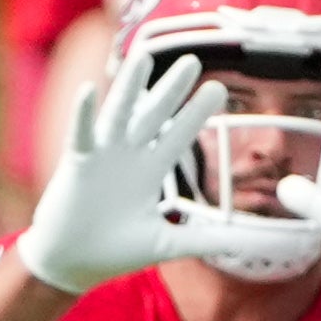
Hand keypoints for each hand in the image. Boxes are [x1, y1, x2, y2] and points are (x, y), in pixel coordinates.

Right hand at [13, 47, 219, 294]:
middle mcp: (128, 156)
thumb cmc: (115, 250)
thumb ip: (205, 240)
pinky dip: (83, 115)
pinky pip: (80, 136)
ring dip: (129, 86)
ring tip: (143, 56)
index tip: (219, 88)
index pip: (179, 135)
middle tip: (194, 61)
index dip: (196, 113)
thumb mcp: (167, 243)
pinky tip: (87, 90)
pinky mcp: (77, 165)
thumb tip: (247, 244)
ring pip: (118, 114)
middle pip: (154, 115)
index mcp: (150, 170)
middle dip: (173, 89)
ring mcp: (101, 157)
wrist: (73, 264)